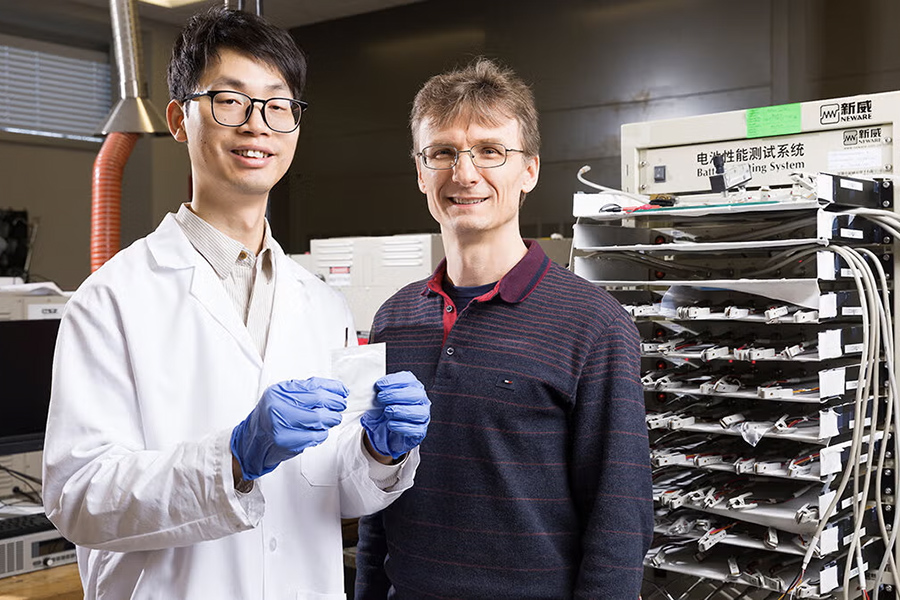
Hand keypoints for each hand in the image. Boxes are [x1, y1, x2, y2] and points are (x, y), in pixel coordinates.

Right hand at [231, 377, 347, 479]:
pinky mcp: (287, 442)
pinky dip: (323, 433)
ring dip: (331, 419)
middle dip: (335, 403)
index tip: (343, 391)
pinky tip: (321, 431)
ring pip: (319, 419)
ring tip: (333, 418)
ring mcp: (282, 425)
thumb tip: (336, 389)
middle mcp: (278, 406)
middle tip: (341, 405)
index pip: (313, 386)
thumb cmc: (272, 416)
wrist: (254, 440)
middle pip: (318, 401)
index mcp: (279, 392)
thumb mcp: (284, 396)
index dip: (333, 389)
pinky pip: (315, 436)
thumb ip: (306, 390)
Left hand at [361, 371, 429, 459]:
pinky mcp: (420, 431)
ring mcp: (423, 415)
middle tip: (380, 398)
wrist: (386, 431)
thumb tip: (369, 389)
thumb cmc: (385, 411)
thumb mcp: (380, 399)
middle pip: (415, 394)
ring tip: (387, 411)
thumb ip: (378, 392)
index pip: (408, 380)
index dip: (393, 381)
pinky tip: (390, 424)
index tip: (379, 385)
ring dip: (400, 411)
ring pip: (418, 412)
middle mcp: (421, 400)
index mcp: (412, 387)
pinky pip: (415, 429)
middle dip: (396, 395)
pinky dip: (401, 426)